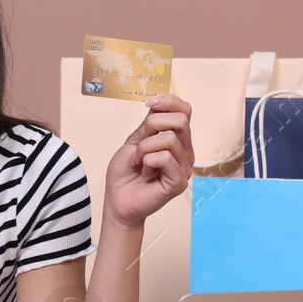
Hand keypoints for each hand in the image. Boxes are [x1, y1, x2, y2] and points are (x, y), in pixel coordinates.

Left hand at [103, 94, 192, 228]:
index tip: (148, 103)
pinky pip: (165, 157)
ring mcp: (184, 167)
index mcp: (177, 140)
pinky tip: (145, 174)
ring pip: (169, 138)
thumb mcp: (135, 140)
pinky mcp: (180, 181)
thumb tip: (158, 102)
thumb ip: (150, 124)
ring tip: (139, 163)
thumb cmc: (124, 173)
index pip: (185, 110)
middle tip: (139, 144)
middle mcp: (185, 152)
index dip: (168, 101)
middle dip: (153, 125)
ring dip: (144, 149)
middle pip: (181, 120)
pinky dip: (148, 162)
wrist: (118, 200)